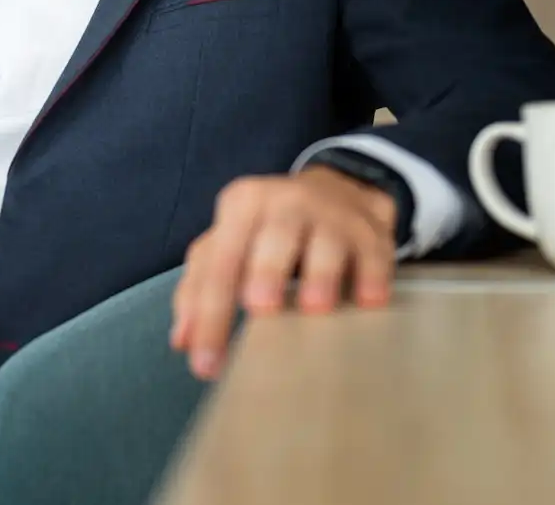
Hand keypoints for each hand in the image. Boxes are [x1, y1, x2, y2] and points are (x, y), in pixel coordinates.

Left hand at [170, 166, 397, 380]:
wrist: (337, 190)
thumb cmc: (267, 229)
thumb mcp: (229, 242)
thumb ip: (200, 287)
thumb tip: (182, 340)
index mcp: (242, 206)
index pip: (220, 263)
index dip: (209, 313)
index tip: (205, 365)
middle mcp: (285, 202)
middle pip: (272, 240)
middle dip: (265, 271)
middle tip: (260, 309)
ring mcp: (331, 214)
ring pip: (325, 241)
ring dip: (321, 274)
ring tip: (316, 308)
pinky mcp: (370, 231)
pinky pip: (372, 254)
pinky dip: (371, 278)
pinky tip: (368, 302)